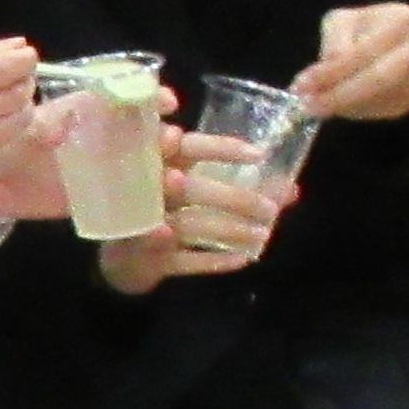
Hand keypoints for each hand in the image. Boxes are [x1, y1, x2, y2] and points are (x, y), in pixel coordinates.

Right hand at [0, 33, 62, 212]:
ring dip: (21, 107)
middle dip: (24, 81)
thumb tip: (19, 47)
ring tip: (8, 98)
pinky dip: (5, 130)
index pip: (3, 68)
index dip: (25, 60)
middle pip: (14, 96)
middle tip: (16, 76)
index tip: (27, 55)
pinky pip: (0, 145)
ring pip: (14, 124)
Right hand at [96, 134, 288, 293]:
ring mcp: (142, 226)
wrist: (117, 257)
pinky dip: (213, 260)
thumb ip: (239, 186)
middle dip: (235, 199)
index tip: (258, 155)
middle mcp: (147, 190)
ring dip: (229, 230)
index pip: (189, 147)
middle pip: (193, 189)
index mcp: (157, 161)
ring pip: (190, 225)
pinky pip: (182, 261)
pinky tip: (242, 259)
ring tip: (262, 235)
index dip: (222, 149)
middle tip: (270, 209)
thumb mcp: (190, 187)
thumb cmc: (161, 209)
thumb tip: (292, 189)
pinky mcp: (143, 260)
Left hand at [293, 1, 408, 124]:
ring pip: (381, 100)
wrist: (395, 43)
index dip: (332, 71)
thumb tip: (331, 64)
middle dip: (340, 96)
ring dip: (346, 106)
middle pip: (380, 79)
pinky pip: (382, 111)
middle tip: (309, 106)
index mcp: (403, 20)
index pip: (364, 51)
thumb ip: (335, 40)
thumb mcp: (341, 22)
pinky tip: (341, 104)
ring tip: (319, 104)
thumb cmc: (362, 29)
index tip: (301, 86)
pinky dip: (357, 111)